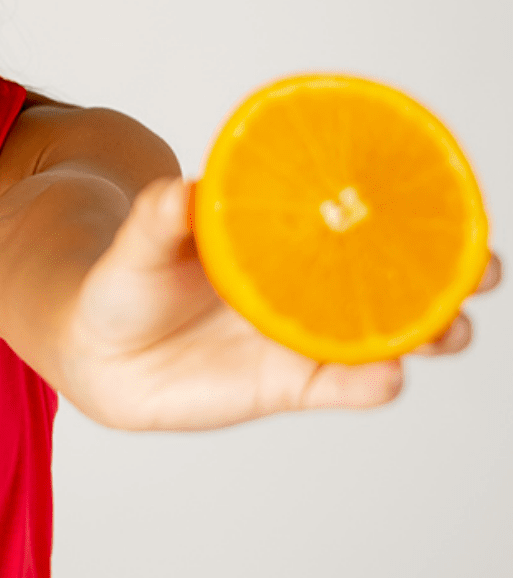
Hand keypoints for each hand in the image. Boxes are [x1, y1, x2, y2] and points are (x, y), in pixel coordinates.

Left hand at [58, 177, 501, 430]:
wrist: (101, 352)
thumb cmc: (127, 282)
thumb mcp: (138, 243)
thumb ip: (157, 219)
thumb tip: (178, 191)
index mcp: (282, 236)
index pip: (357, 216)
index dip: (410, 207)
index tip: (452, 194)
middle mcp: (306, 284)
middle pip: (398, 277)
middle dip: (452, 272)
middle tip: (478, 268)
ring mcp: (303, 335)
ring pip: (388, 334)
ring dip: (427, 331)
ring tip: (445, 328)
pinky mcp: (291, 384)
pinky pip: (344, 386)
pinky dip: (371, 382)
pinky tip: (384, 375)